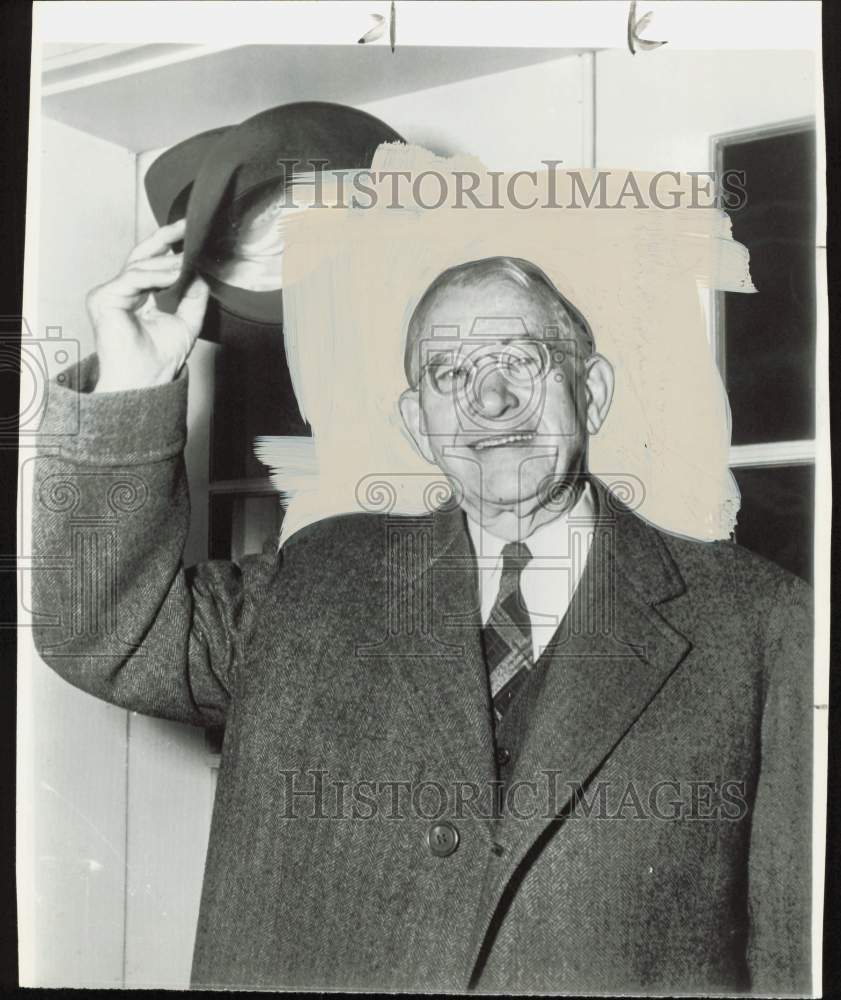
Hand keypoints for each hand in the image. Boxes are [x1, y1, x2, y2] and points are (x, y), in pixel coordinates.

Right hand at [86, 219, 209, 391]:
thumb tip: (202, 275)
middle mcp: (120, 293)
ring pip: (140, 267)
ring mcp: (109, 294)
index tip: (189, 233)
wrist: (146, 381)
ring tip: (188, 261)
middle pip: (140, 257)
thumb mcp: (187, 322)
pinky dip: (156, 274)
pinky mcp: (104, 298)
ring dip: (167, 263)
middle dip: (163, 240)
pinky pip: (133, 278)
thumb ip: (194, 298)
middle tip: (185, 227)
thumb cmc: (160, 360)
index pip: (151, 265)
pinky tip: (175, 273)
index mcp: (137, 297)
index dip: (168, 247)